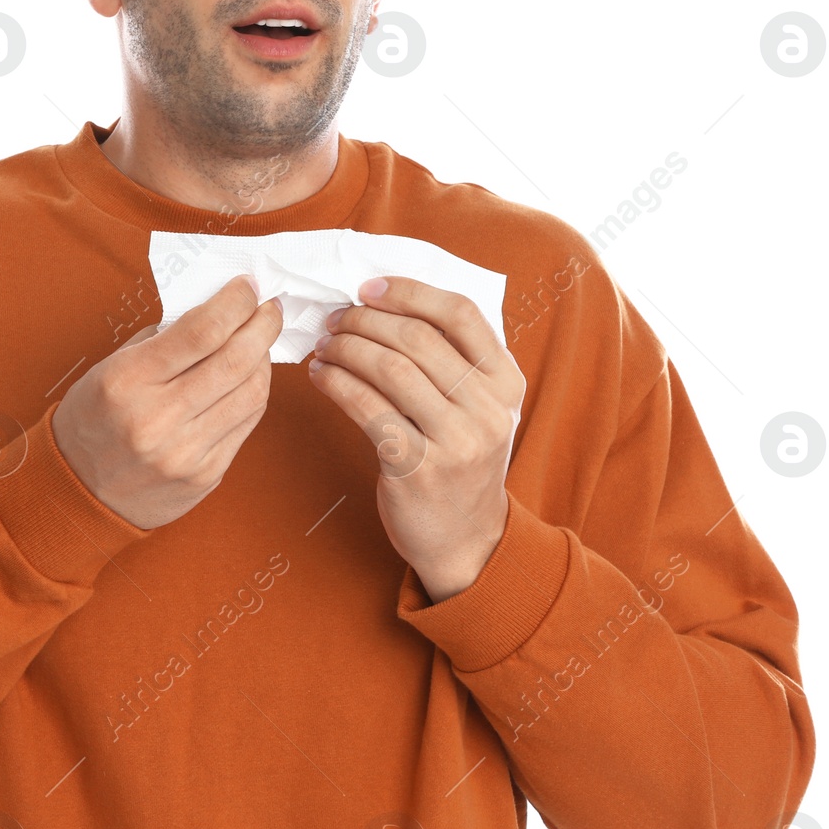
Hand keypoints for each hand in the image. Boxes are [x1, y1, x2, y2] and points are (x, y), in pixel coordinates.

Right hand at [52, 275, 283, 528]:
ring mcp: (185, 452)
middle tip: (269, 307)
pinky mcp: (205, 475)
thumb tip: (220, 311)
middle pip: (236, 360)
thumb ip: (164, 340)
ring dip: (263, 358)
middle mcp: (158, 418)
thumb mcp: (111, 367)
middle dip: (263, 324)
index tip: (248, 286)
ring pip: (251, 392)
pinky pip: (247, 423)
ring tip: (260, 341)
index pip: (202, 330)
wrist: (79, 493)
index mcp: (128, 380)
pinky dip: (254, 392)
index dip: (236, 302)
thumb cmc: (94, 418)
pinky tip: (249, 377)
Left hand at [307, 276, 525, 600]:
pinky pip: (367, 409)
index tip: (368, 289)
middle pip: (417, 338)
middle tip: (334, 320)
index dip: (409, 292)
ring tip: (325, 346)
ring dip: (346, 349)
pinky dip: (337, 384)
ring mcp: (456, 441)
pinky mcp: (418, 469)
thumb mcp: (479, 407)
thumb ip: (453, 359)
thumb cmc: (460, 459)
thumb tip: (384, 301)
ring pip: (389, 369)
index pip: (461, 313)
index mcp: (507, 382)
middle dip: (364, 320)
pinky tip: (321, 376)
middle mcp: (489, 409)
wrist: (467, 539)